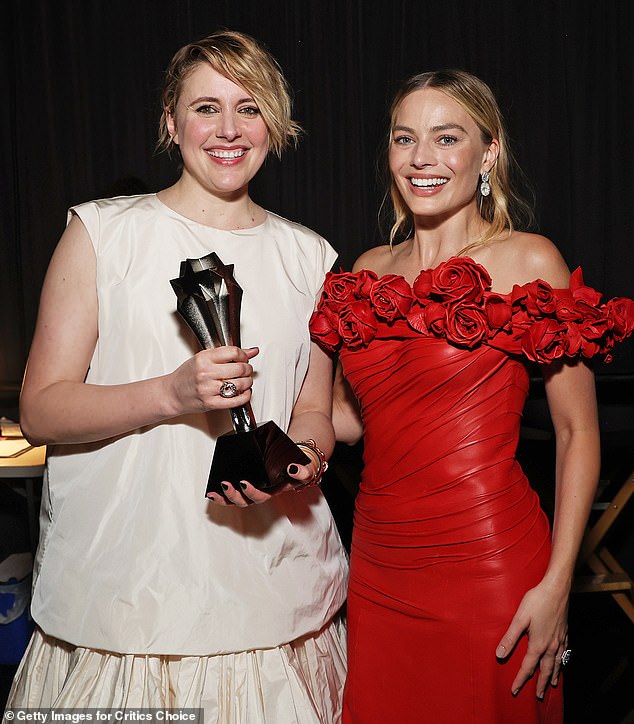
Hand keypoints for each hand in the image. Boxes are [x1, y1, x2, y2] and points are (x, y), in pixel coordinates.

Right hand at [167, 346, 257, 415]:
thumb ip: (227, 354)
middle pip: (239, 368)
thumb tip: (252, 351)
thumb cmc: (187, 375)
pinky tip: (244, 392)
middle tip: (246, 370)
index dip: (244, 355)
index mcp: (204, 359)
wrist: (172, 393)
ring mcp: (208, 389)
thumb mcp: (204, 358)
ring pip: (240, 384)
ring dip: (248, 382)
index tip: (244, 358)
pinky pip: (235, 400)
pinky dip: (245, 396)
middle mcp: (205, 373)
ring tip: (245, 381)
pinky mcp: (211, 403)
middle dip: (248, 369)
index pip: (233, 352)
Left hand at [207, 460, 317, 506]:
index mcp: (274, 491)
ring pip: (236, 500)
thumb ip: (303, 471)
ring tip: (214, 492)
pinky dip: (221, 495)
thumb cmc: (298, 468)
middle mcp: (261, 493)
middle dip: (234, 496)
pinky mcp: (245, 484)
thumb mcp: (305, 469)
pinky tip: (212, 491)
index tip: (243, 483)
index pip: (261, 496)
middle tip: (226, 485)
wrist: (295, 462)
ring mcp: (252, 490)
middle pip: (245, 501)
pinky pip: (232, 493)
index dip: (251, 492)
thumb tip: (293, 468)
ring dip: (224, 498)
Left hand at [495, 581, 568, 698]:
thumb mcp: (519, 618)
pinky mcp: (565, 632)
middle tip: (538, 696)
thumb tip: (499, 655)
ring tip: (552, 684)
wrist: (557, 589)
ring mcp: (560, 640)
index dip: (520, 679)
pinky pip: (564, 653)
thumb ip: (510, 638)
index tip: (514, 691)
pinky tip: (561, 662)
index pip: (528, 667)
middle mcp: (551, 646)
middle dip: (540, 683)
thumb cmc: (536, 601)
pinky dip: (562, 662)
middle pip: (545, 670)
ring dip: (553, 675)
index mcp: (538, 644)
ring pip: (557, 663)